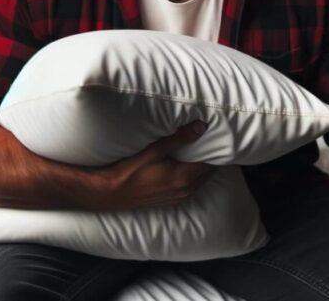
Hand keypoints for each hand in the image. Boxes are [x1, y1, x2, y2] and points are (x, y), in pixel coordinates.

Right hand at [93, 121, 214, 211]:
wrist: (111, 193)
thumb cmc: (131, 170)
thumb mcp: (155, 150)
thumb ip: (179, 138)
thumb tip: (201, 127)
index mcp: (184, 178)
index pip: (211, 163)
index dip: (215, 150)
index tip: (217, 138)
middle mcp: (186, 190)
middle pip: (207, 172)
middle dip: (210, 157)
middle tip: (210, 141)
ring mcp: (179, 197)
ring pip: (200, 180)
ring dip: (201, 167)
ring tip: (200, 150)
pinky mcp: (172, 200)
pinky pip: (191, 187)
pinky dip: (193, 176)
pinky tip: (186, 165)